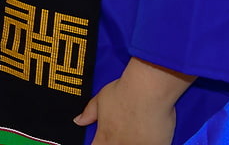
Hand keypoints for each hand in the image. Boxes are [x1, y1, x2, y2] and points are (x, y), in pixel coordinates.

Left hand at [76, 57, 193, 144]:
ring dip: (132, 142)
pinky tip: (149, 135)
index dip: (98, 143)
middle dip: (116, 143)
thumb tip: (79, 120)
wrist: (149, 89)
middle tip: (121, 134)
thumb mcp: (100, 98)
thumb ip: (89, 113)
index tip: (102, 140)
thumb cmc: (125, 91)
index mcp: (105, 137)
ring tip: (135, 132)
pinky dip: (149, 142)